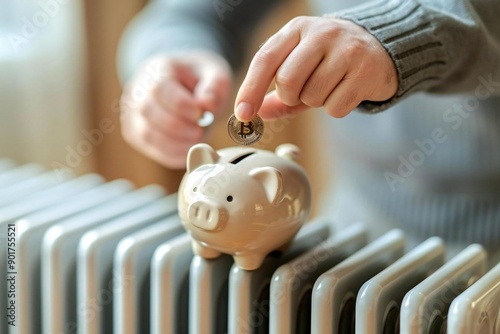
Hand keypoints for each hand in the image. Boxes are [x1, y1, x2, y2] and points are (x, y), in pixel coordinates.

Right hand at [120, 51, 231, 168]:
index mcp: (157, 69)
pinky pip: (150, 149)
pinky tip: (189, 149)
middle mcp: (138, 90)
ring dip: (175, 143)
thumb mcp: (215, 74)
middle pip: (148, 111)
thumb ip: (215, 86)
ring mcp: (133, 113)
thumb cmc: (202, 81)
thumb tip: (207, 103)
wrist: (189, 88)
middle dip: (178, 126)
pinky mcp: (135, 133)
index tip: (199, 114)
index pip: (158, 88)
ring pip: (146, 133)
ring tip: (197, 140)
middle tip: (200, 130)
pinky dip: (171, 154)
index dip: (179, 105)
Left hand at [234, 16, 397, 121]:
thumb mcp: (301, 67)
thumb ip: (277, 93)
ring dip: (315, 102)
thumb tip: (256, 114)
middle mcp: (321, 33)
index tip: (243, 114)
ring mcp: (346, 50)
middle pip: (287, 81)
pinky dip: (335, 108)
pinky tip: (345, 91)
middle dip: (290, 97)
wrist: (379, 49)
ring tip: (329, 85)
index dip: (250, 89)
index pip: (265, 59)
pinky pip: (335, 107)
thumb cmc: (331, 60)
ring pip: (312, 97)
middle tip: (304, 91)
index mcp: (297, 29)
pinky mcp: (365, 71)